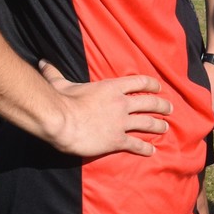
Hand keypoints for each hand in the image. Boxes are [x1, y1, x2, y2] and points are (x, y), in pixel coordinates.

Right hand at [37, 60, 170, 157]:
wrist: (62, 121)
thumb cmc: (62, 101)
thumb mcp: (61, 84)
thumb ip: (55, 73)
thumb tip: (43, 62)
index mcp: (112, 87)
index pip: (139, 82)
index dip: (151, 84)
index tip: (159, 87)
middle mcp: (122, 103)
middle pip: (149, 102)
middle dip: (162, 105)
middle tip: (170, 108)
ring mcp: (121, 122)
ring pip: (147, 123)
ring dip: (158, 126)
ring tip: (165, 128)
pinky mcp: (116, 139)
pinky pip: (135, 144)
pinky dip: (145, 148)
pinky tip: (151, 151)